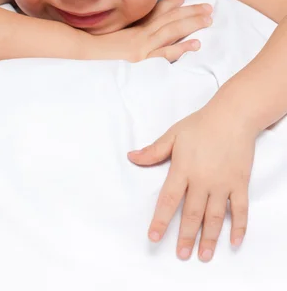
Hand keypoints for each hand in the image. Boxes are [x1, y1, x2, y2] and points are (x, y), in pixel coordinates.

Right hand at [92, 0, 213, 62]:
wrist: (82, 53)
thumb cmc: (93, 49)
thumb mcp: (110, 39)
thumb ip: (123, 36)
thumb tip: (129, 39)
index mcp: (133, 29)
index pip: (155, 13)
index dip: (171, 5)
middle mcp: (140, 34)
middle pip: (169, 19)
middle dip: (191, 12)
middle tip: (209, 8)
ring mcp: (142, 46)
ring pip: (172, 31)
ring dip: (192, 24)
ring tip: (209, 20)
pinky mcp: (142, 59)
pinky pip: (165, 53)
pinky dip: (181, 47)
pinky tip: (196, 44)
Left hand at [127, 100, 257, 260]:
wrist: (232, 116)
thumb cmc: (200, 124)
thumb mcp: (173, 134)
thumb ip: (153, 151)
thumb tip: (132, 157)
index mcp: (183, 169)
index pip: (168, 200)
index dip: (161, 221)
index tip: (154, 237)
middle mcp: (202, 180)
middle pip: (192, 214)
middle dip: (186, 237)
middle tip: (181, 255)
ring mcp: (222, 183)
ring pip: (214, 217)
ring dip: (209, 238)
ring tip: (203, 255)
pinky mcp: (239, 183)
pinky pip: (240, 209)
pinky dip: (238, 227)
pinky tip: (233, 241)